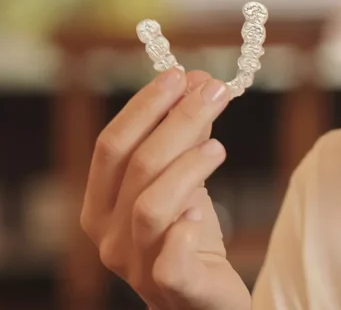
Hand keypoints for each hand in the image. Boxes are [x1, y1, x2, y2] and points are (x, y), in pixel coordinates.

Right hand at [80, 67, 250, 309]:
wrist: (205, 300)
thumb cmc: (190, 238)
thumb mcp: (185, 182)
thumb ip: (185, 138)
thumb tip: (197, 82)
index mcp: (100, 206)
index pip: (111, 146)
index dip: (144, 106)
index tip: (179, 75)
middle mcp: (109, 238)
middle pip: (135, 167)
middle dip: (175, 120)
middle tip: (213, 90)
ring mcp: (138, 267)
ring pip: (151, 207)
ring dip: (187, 166)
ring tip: (218, 145)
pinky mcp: (176, 290)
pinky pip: (169, 263)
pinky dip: (183, 233)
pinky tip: (201, 213)